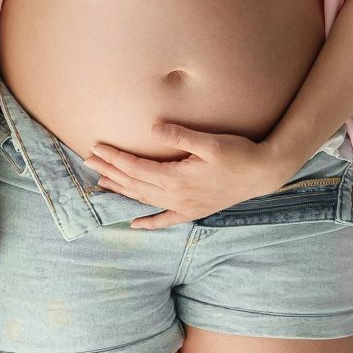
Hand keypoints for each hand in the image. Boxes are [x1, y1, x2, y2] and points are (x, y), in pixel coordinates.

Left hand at [88, 121, 288, 228]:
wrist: (263, 174)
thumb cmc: (239, 153)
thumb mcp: (210, 141)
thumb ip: (180, 136)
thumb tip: (152, 129)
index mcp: (176, 178)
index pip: (136, 168)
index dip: (114, 158)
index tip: (96, 148)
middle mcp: (176, 196)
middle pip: (134, 184)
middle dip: (110, 172)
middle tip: (88, 161)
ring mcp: (184, 206)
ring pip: (144, 200)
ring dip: (122, 191)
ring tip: (101, 182)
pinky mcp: (194, 211)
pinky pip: (165, 220)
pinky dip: (148, 222)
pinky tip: (134, 224)